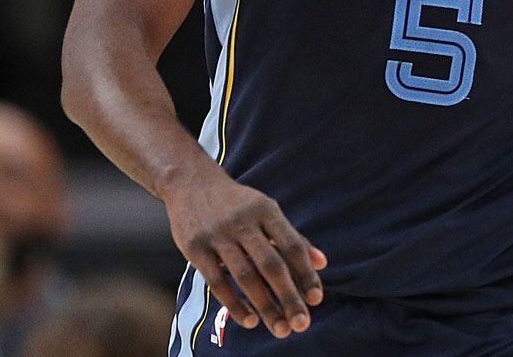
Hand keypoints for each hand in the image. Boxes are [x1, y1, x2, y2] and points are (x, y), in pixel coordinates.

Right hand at [161, 165, 325, 337]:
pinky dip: (234, 303)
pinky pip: (217, 282)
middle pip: (271, 264)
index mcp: (266, 210)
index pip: (292, 245)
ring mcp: (218, 235)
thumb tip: (322, 263)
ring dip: (265, 306)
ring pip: (245, 276)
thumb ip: (293, 237)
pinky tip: (250, 320)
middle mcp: (243, 221)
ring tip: (280, 328)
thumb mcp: (267, 210)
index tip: (317, 299)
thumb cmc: (237, 203)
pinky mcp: (196, 249)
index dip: (305, 273)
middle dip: (288, 297)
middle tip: (302, 324)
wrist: (190, 183)